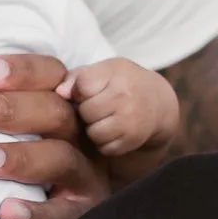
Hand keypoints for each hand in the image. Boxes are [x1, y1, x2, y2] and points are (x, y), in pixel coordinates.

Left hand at [0, 54, 110, 218]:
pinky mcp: (83, 213)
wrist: (58, 214)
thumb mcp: (17, 121)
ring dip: (17, 157)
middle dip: (5, 111)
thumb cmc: (21, 152)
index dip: (20, 70)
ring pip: (61, 158)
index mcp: (66, 102)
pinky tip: (5, 211)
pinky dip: (36, 212)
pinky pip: (65, 214)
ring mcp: (86, 174)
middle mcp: (81, 134)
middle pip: (54, 112)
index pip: (51, 74)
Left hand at [56, 58, 179, 155]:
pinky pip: (105, 148)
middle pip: (85, 111)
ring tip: (103, 120)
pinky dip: (105, 143)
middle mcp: (125, 96)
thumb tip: (59, 92)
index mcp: (115, 72)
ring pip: (93, 132)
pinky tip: (113, 132)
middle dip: (86, 111)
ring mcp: (130, 120)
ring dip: (94, 129)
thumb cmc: (122, 83)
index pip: (82, 86)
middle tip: (96, 108)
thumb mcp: (104, 70)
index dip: (80, 91)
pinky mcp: (132, 140)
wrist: (158, 104)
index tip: (87, 91)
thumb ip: (77, 77)